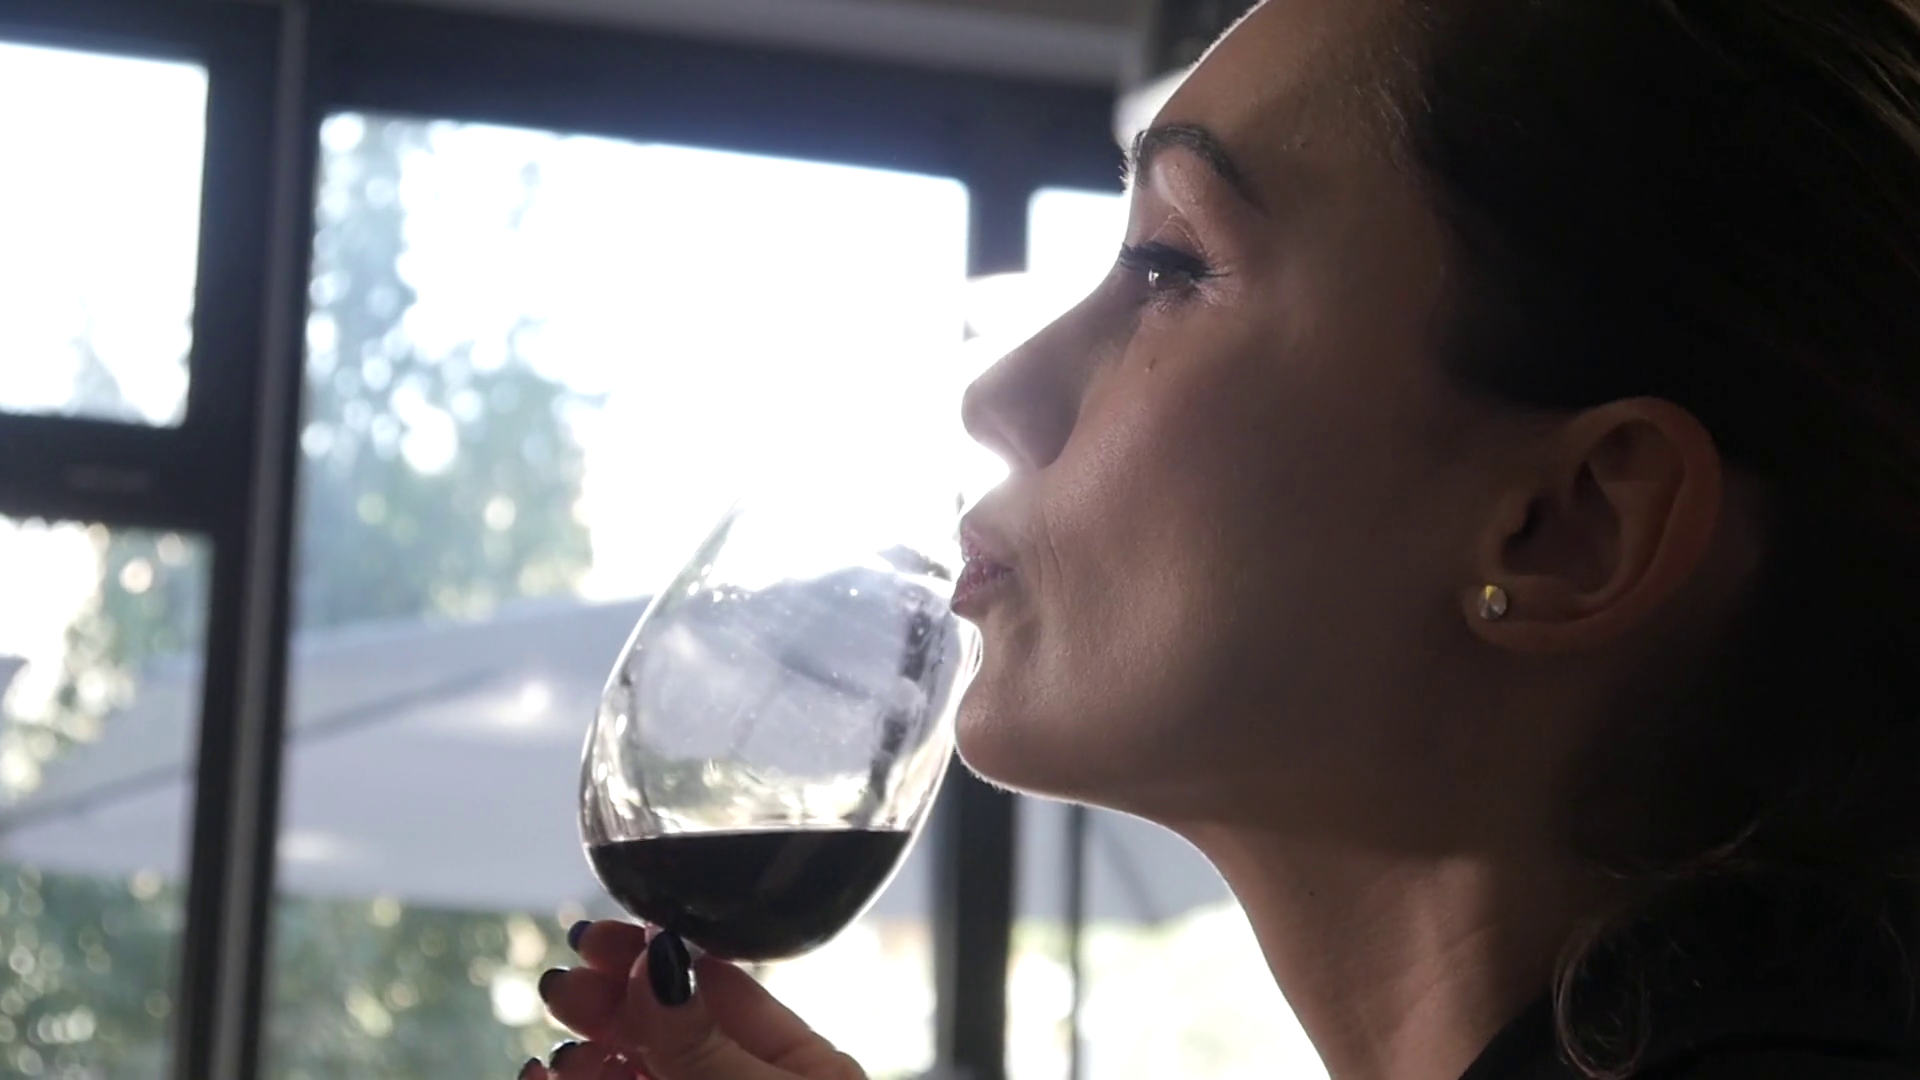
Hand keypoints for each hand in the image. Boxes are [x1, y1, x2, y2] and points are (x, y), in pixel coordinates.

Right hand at [521, 921, 867, 1079]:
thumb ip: (702, 1039)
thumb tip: (653, 956)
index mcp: (804, 1068)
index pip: (720, 991)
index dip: (654, 961)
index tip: (595, 940)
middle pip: (664, 1030)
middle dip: (608, 1007)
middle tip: (561, 987)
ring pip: (628, 1071)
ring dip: (585, 1057)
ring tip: (558, 1058)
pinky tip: (541, 1079)